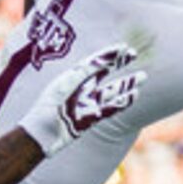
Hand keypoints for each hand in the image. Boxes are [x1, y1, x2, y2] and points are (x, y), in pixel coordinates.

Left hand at [22, 45, 144, 153]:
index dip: (107, 54)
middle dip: (118, 64)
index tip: (123, 47)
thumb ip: (80, 75)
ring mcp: (85, 104)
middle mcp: (79, 89)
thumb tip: (97, 62)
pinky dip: (121, 103)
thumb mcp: (62, 87)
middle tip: (133, 54)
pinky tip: (133, 96)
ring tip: (143, 77)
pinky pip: (108, 109)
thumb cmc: (46, 110)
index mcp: (70, 78)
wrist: (40, 136)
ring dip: (126, 84)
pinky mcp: (88, 120)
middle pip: (103, 73)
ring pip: (110, 92)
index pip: (92, 62)